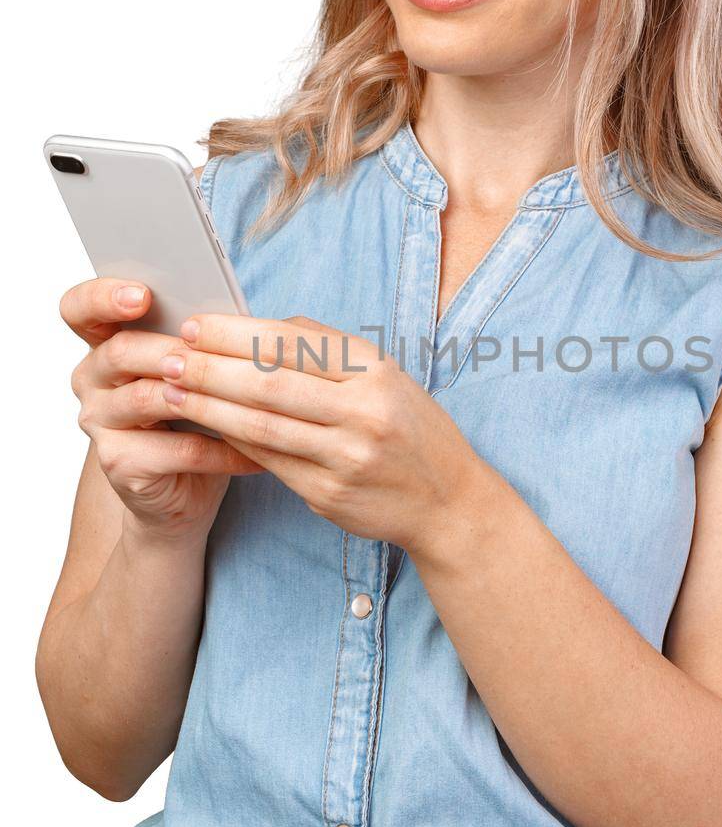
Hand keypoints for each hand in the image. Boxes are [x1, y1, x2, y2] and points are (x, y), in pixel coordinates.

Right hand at [61, 276, 265, 541]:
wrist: (179, 487)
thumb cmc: (192, 416)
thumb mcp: (195, 370)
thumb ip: (199, 342)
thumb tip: (237, 321)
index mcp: (105, 342)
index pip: (80, 308)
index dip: (104, 297)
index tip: (142, 295)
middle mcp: (91, 378)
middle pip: (120, 351)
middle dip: (170, 348)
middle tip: (208, 351)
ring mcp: (99, 422)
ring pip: (147, 399)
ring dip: (201, 397)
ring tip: (247, 397)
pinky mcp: (118, 463)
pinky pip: (177, 450)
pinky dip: (224, 451)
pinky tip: (258, 452)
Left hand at [156, 311, 481, 553]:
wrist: (448, 500)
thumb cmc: (407, 426)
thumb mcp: (383, 374)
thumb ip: (326, 350)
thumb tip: (254, 327)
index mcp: (375, 371)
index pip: (293, 343)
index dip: (237, 334)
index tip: (196, 325)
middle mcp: (364, 412)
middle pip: (269, 383)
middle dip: (210, 367)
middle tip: (168, 355)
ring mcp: (347, 457)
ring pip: (261, 426)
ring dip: (209, 406)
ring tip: (171, 389)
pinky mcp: (330, 494)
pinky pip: (269, 462)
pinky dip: (232, 441)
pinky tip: (205, 425)